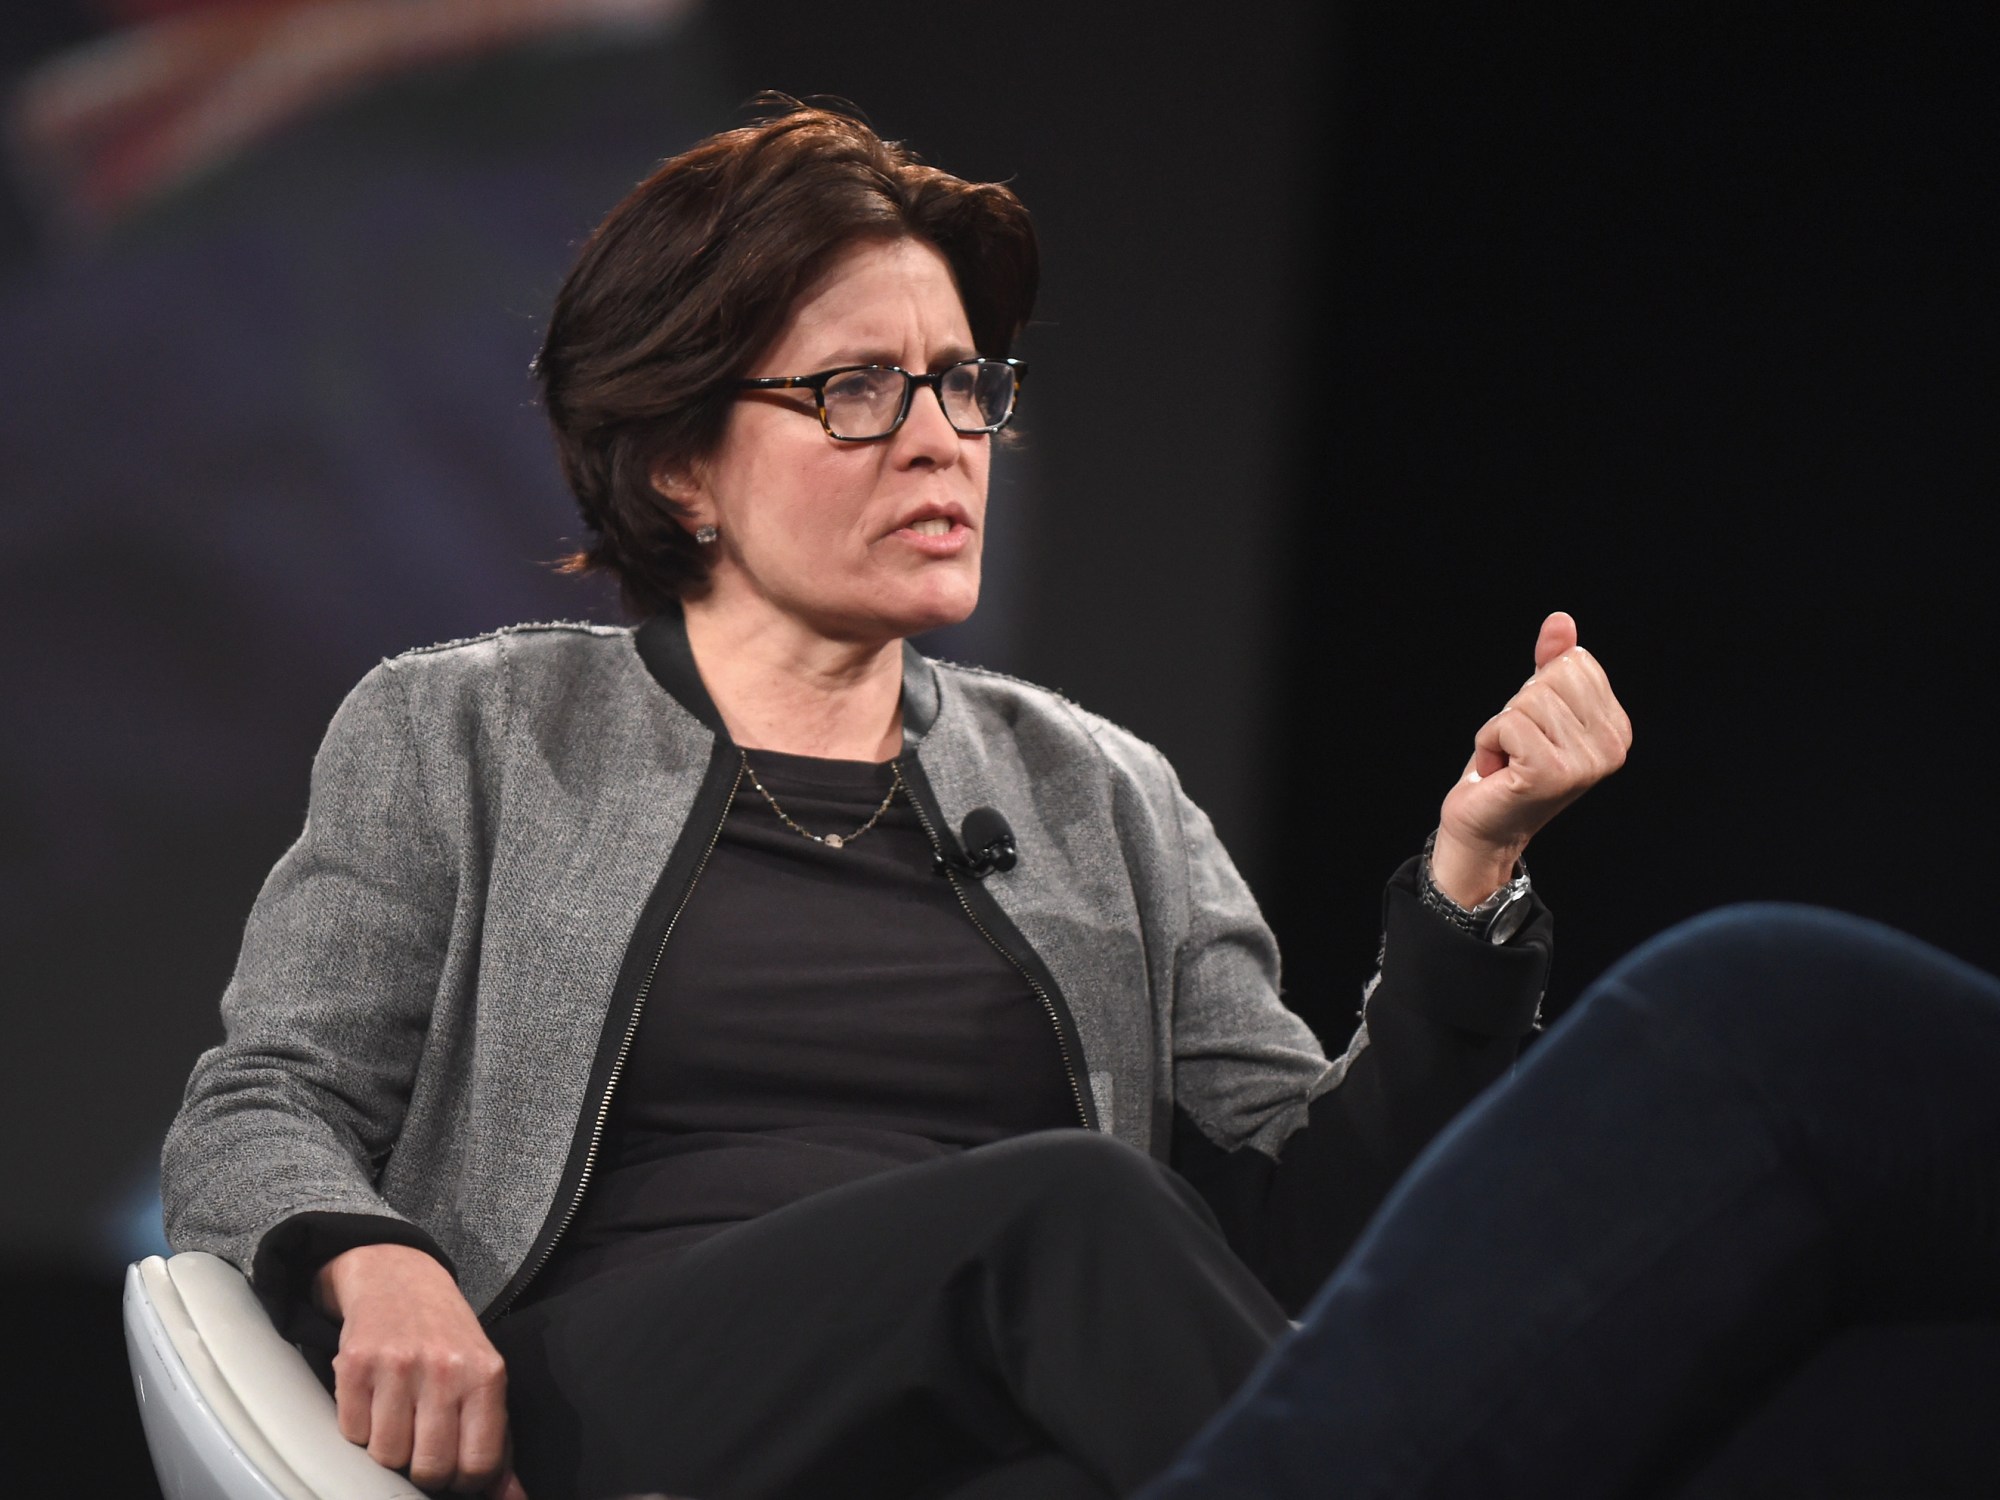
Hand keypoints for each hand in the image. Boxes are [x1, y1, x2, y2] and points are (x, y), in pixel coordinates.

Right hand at [317, 1242, 525, 1496]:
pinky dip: (359, 1429)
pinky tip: (374, 1400)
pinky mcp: (355, 1365)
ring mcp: (398, 1366)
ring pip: (386, 1456)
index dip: (465, 1481)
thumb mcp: (484, 1378)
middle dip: (424, 1470)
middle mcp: (445, 1368)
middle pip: (430, 1468)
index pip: (479, 1464)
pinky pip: (352, 1433)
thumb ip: (497, 1441)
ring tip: (399, 1416)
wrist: (399, 1277)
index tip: (455, 1469)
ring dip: (389, 1449)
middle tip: (422, 1444)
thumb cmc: (448, 1337)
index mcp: (486, 1375)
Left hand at [1432, 611, 1631, 905]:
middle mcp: (1611, 747)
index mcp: (1616, 727)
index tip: (1535, 729)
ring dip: (1500, 728)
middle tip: (1518, 746)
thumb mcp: (1533, 706)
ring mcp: (1585, 763)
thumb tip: (1561, 620)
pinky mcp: (1551, 774)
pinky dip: (1488, 742)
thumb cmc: (1510, 764)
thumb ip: (1551, 663)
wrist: (1486, 823)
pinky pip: (1507, 724)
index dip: (1538, 688)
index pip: (1574, 662)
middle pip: (1551, 677)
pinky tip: (1498, 771)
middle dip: (1519, 707)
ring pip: (1527, 700)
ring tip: (1509, 760)